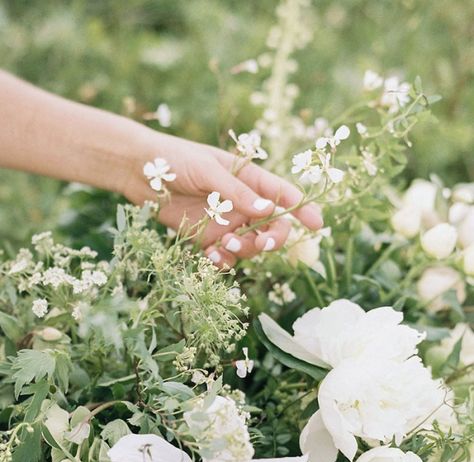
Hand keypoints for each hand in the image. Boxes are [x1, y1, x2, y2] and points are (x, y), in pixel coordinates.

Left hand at [123, 131, 322, 266]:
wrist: (137, 170)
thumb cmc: (175, 159)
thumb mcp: (208, 171)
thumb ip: (237, 192)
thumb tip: (269, 210)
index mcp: (249, 179)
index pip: (284, 195)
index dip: (302, 210)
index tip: (316, 225)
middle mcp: (242, 204)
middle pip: (273, 227)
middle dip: (273, 239)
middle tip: (261, 243)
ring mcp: (226, 222)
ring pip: (250, 246)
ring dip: (244, 250)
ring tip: (223, 245)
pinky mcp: (206, 238)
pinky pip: (224, 257)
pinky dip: (222, 262)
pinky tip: (211, 256)